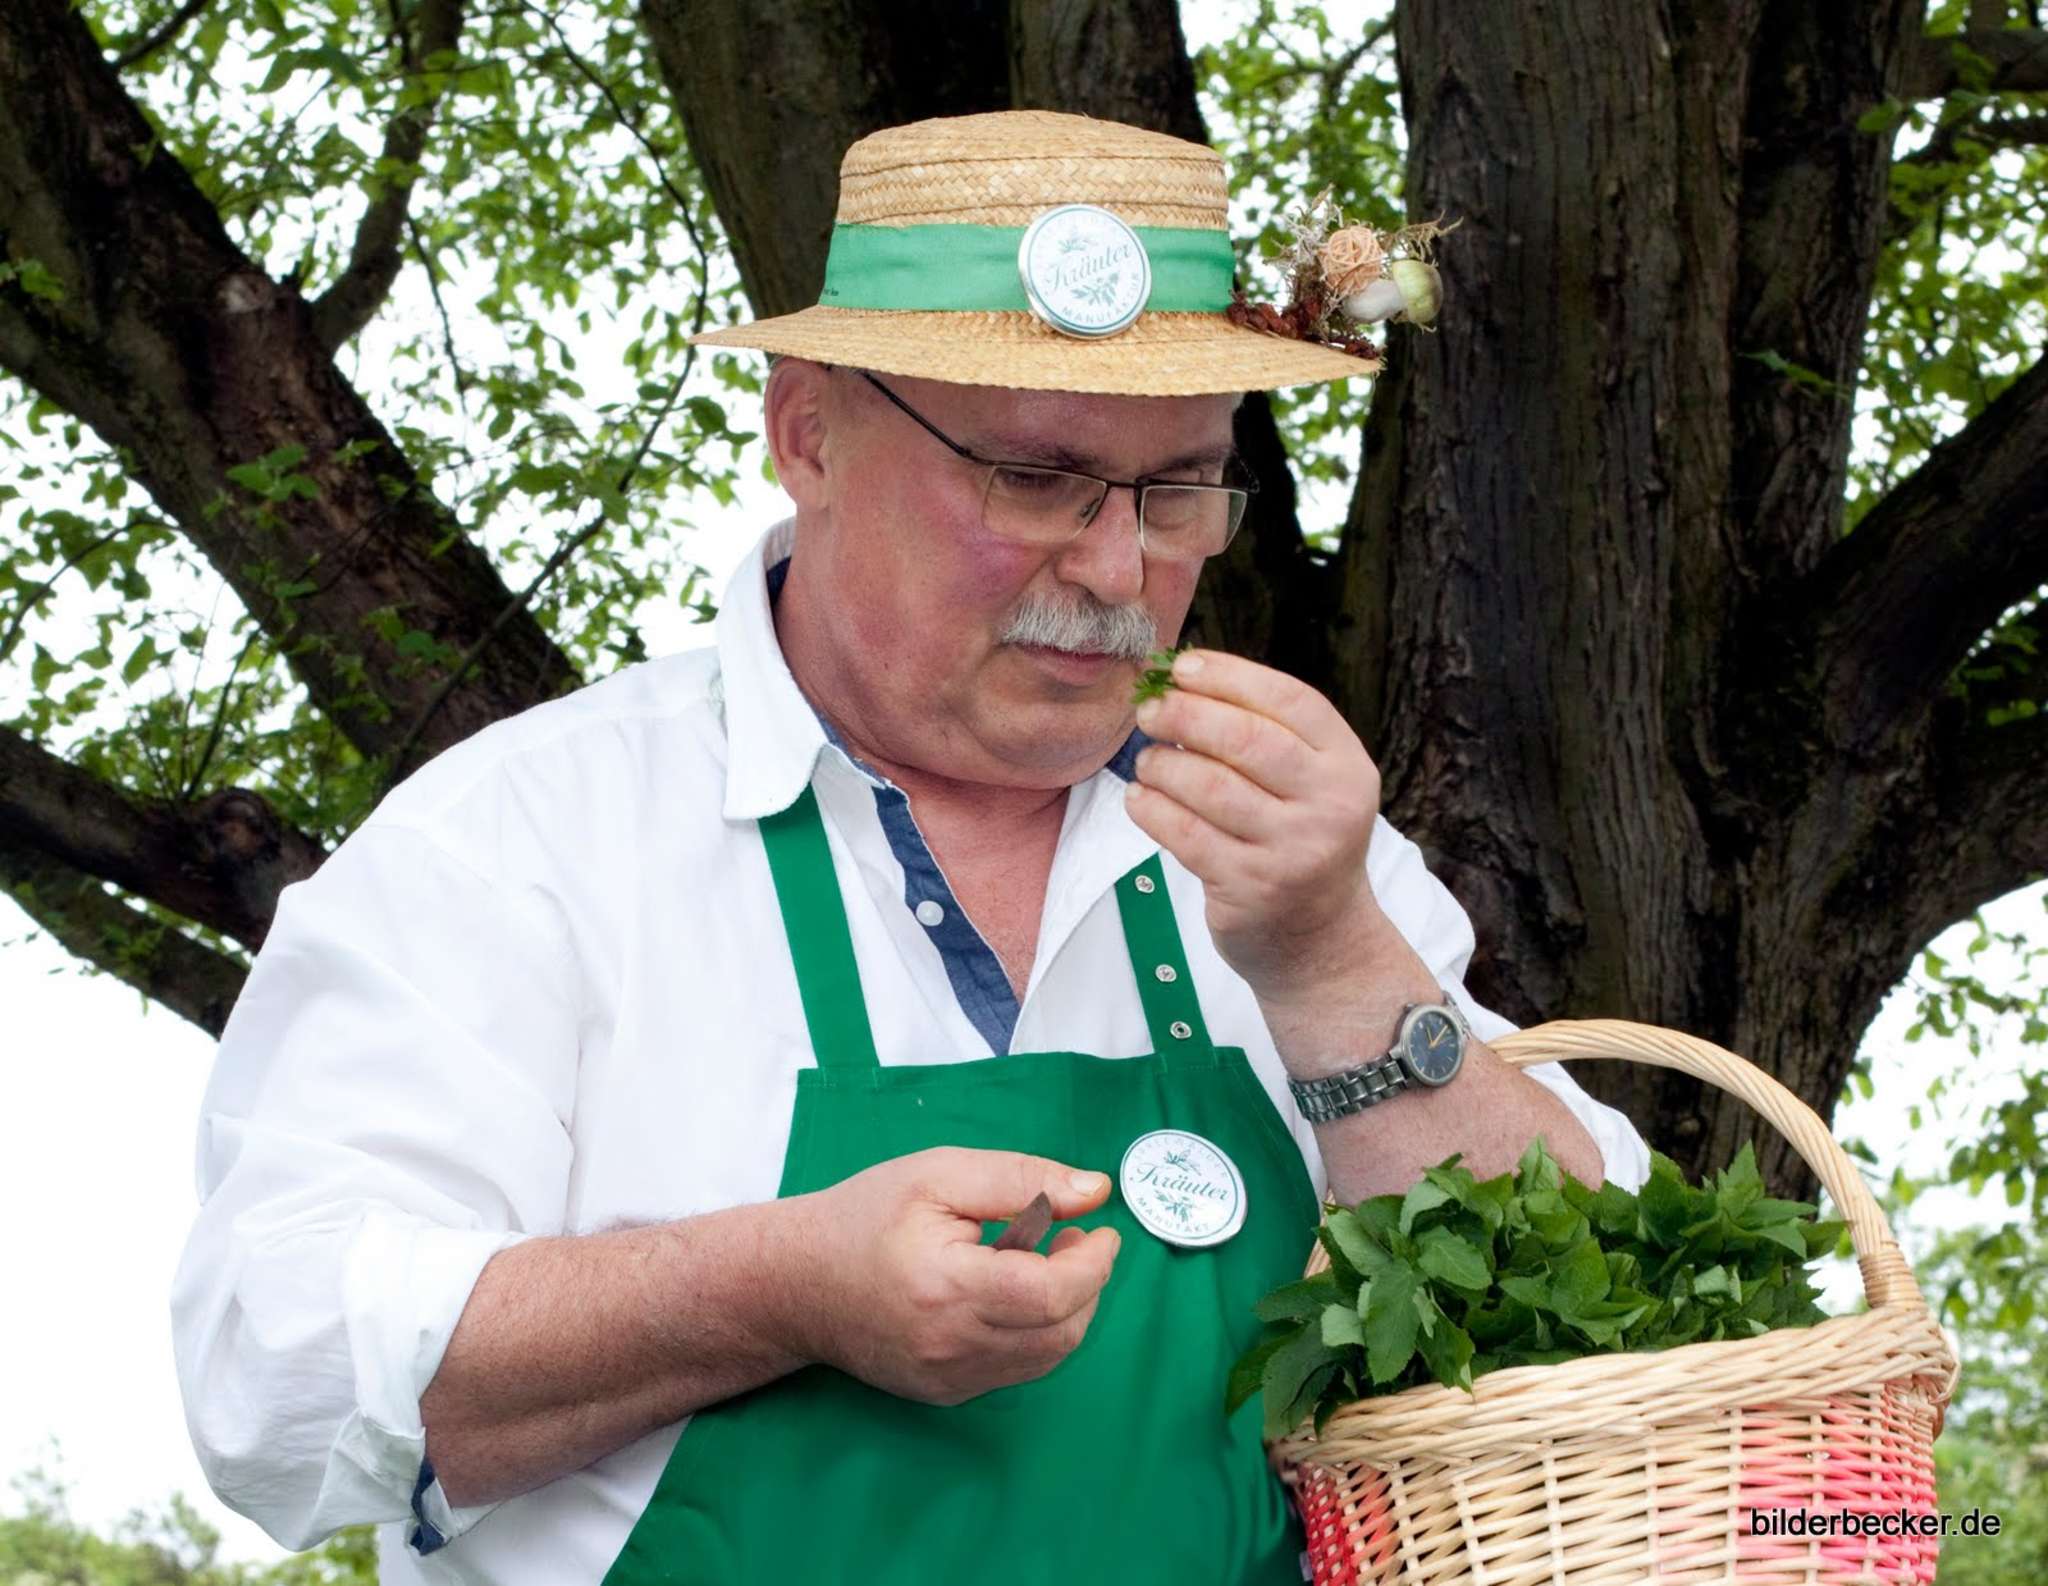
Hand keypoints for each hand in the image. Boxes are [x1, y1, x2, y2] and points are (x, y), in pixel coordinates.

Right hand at [791, 1147, 1121, 1405]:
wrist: (795, 1282)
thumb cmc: (864, 1217)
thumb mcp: (939, 1174)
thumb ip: (1022, 1179)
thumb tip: (1095, 1192)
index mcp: (946, 1286)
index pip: (1051, 1294)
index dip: (1092, 1263)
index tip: (1099, 1229)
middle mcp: (949, 1346)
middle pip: (1060, 1332)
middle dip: (1088, 1284)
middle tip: (1076, 1238)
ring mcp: (947, 1378)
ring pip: (1045, 1357)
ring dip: (1067, 1309)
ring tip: (1047, 1261)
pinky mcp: (945, 1392)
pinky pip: (1016, 1369)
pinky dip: (1035, 1332)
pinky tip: (1013, 1293)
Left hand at [1124, 648, 1383, 997]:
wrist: (1321, 941)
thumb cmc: (1300, 842)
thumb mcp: (1312, 786)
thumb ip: (1266, 735)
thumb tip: (1181, 681)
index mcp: (1347, 767)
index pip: (1290, 701)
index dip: (1230, 676)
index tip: (1181, 667)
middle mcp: (1329, 807)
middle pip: (1247, 740)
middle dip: (1186, 714)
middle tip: (1149, 710)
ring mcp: (1293, 851)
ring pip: (1210, 787)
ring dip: (1164, 764)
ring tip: (1147, 761)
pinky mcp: (1252, 889)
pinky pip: (1186, 835)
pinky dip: (1152, 810)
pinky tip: (1139, 799)